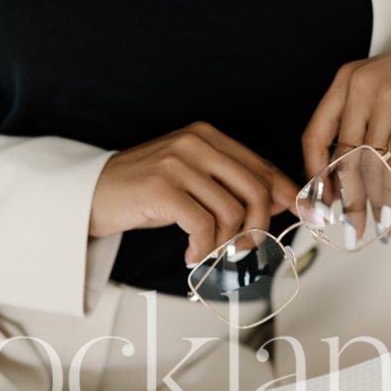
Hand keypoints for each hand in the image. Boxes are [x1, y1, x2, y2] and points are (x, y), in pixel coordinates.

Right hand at [89, 121, 299, 264]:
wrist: (90, 195)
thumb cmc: (144, 193)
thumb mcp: (192, 182)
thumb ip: (231, 186)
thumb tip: (281, 203)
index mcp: (207, 136)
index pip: (262, 167)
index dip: (286, 197)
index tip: (300, 219)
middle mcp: (195, 143)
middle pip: (255, 189)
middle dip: (257, 228)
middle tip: (242, 250)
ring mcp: (177, 164)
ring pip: (231, 212)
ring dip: (225, 243)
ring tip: (206, 252)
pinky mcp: (161, 188)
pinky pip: (203, 226)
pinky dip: (202, 248)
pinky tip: (190, 254)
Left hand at [301, 21, 390, 214]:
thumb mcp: (384, 92)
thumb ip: (363, 124)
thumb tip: (346, 181)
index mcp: (345, 81)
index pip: (315, 136)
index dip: (315, 175)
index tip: (321, 203)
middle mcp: (360, 85)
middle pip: (344, 156)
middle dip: (347, 199)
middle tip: (351, 229)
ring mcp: (387, 95)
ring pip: (371, 163)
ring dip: (372, 204)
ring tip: (373, 229)